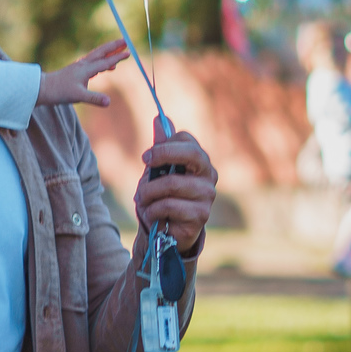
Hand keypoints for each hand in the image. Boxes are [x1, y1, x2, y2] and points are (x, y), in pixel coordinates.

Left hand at [37, 39, 128, 107]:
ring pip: (97, 55)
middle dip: (114, 46)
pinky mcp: (77, 70)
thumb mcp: (78, 97)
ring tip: (120, 51)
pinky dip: (102, 61)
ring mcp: (80, 66)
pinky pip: (93, 62)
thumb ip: (94, 99)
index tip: (129, 52)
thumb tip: (109, 102)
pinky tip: (106, 67)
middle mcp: (84, 64)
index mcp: (86, 69)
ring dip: (109, 52)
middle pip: (102, 52)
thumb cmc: (60, 92)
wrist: (43, 88)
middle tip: (126, 40)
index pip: (105, 61)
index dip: (118, 57)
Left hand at [133, 120, 217, 254]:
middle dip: (163, 154)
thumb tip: (158, 119)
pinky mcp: (201, 215)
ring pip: (171, 183)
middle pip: (191, 154)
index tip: (146, 157)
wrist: (167, 232)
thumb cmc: (163, 197)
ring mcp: (207, 195)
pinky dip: (152, 209)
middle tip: (145, 164)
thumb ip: (161, 147)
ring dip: (148, 192)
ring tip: (142, 199)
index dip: (164, 145)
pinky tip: (152, 215)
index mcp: (199, 160)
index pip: (186, 140)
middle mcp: (208, 175)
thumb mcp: (158, 171)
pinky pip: (169, 205)